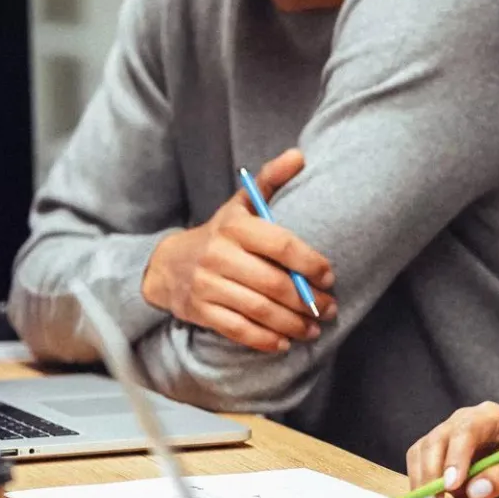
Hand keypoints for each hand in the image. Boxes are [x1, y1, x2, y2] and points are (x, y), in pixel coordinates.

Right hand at [140, 148, 338, 352]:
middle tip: (331, 309)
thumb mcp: (240, 205)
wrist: (168, 264)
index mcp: (235, 226)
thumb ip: (270, 181)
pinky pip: (237, 329)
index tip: (330, 277)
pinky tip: (285, 342)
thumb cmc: (221, 234)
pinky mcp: (200, 310)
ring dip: (293, 323)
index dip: (310, 262)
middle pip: (274, 283)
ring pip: (259, 309)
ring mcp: (208, 284)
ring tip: (314, 329)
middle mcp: (219, 254)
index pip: (280, 244)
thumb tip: (299, 155)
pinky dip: (264, 339)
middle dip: (308, 300)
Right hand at [406, 402, 498, 497]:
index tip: (451, 486)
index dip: (456, 457)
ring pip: (422, 451)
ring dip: (421, 483)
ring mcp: (447, 434)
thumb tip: (475, 488)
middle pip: (439, 439)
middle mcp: (466, 419)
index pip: (468, 429)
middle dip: (432, 475)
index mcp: (494, 418)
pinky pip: (416, 464)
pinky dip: (417, 486)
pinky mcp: (434, 452)